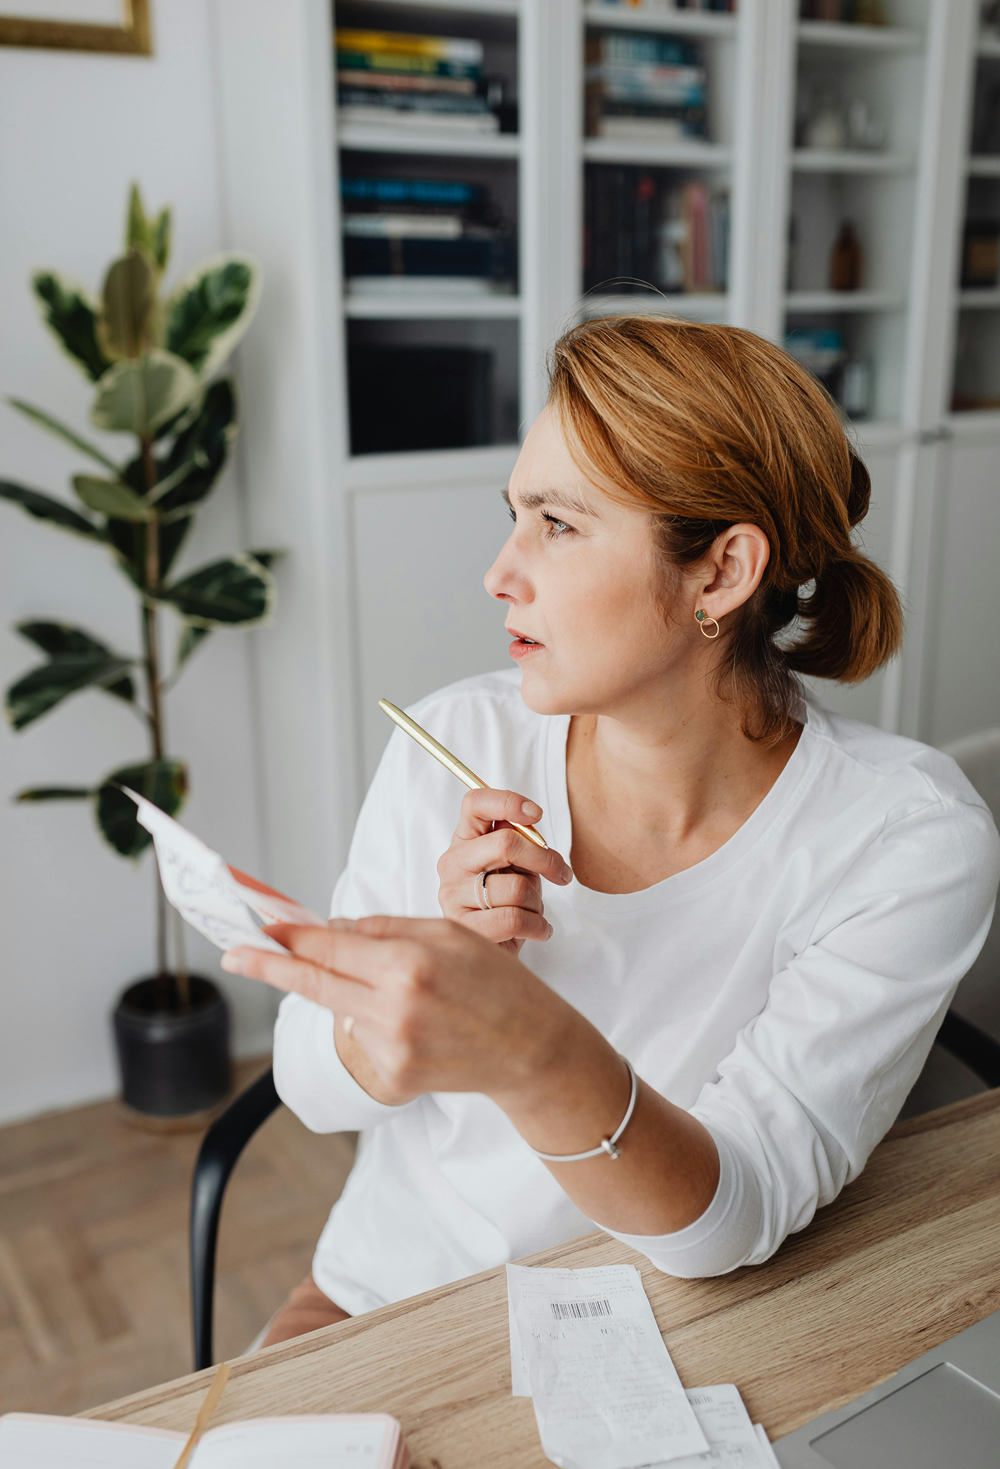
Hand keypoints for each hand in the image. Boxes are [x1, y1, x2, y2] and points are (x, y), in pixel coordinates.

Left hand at [223, 915, 578, 1105]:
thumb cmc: (495, 982)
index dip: (286, 939)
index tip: (255, 930)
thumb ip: (382, 930)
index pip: (327, 948)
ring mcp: (390, 1048)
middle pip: (314, 983)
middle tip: (233, 953)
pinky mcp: (392, 1077)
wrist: (532, 1050)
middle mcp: (392, 1008)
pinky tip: (417, 1023)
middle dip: (269, 966)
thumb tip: (328, 932)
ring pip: (341, 1008)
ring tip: (412, 993)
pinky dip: (373, 1022)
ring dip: (352, 993)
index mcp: (407, 963)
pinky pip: (362, 1037)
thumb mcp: (446, 934)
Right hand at [436, 788, 572, 953]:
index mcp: (464, 840)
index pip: (475, 803)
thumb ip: (520, 842)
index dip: (508, 801)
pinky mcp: (463, 927)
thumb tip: (529, 823)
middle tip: (562, 874)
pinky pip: (514, 919)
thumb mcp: (517, 865)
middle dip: (544, 859)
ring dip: (537, 902)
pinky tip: (538, 929)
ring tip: (532, 910)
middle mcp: (452, 863)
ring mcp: (453, 895)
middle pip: (505, 842)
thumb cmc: (509, 901)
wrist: (496, 947)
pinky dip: (537, 926)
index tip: (536, 814)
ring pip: (516, 887)